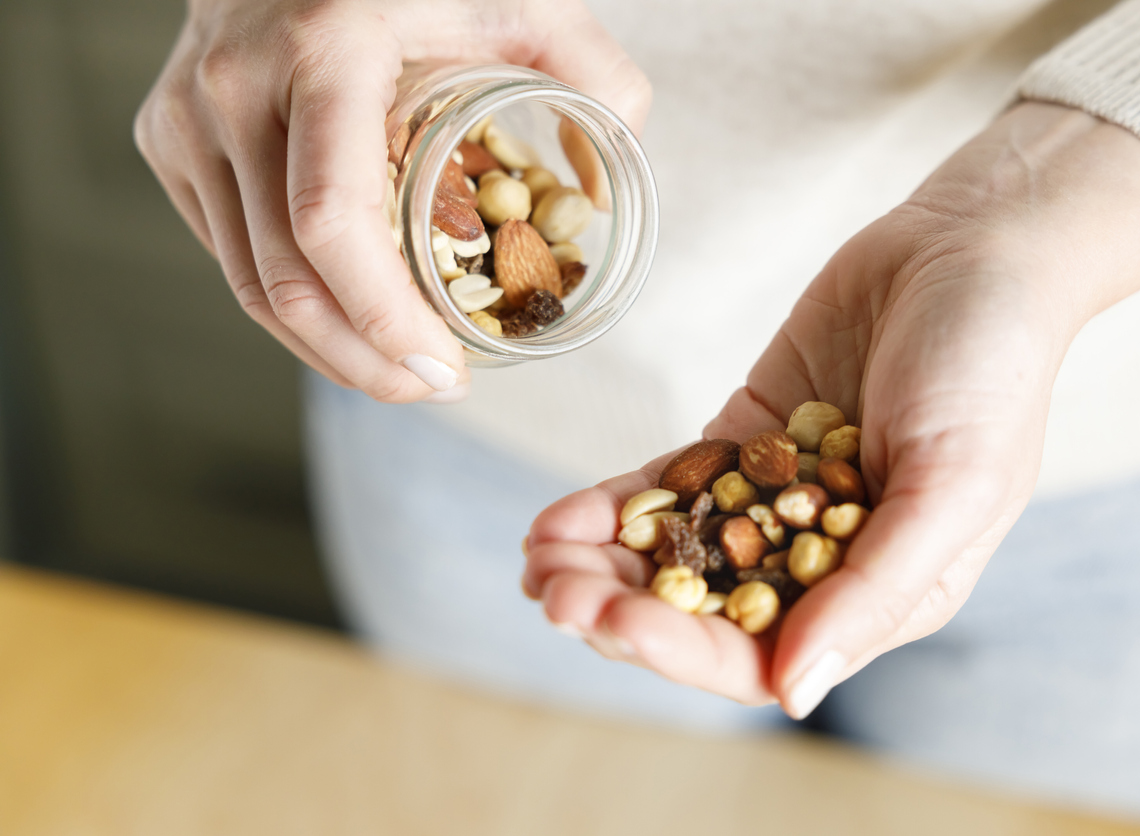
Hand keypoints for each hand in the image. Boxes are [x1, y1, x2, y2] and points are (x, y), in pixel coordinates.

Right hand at [135, 0, 649, 401]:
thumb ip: (594, 72)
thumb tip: (602, 192)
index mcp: (324, 53)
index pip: (331, 223)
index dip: (384, 319)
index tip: (445, 367)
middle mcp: (236, 90)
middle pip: (286, 281)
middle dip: (366, 361)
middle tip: (436, 387)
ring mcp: (188, 121)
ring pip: (250, 286)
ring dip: (329, 351)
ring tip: (401, 374)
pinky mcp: (168, 143)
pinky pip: (231, 256)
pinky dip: (295, 308)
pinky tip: (352, 322)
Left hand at [523, 102, 1139, 715]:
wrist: (970, 246)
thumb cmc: (989, 368)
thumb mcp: (952, 483)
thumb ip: (876, 589)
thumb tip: (795, 694)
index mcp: (881, 594)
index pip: (763, 656)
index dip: (679, 650)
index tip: (610, 622)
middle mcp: (823, 558)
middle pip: (703, 612)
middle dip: (622, 608)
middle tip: (549, 590)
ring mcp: (776, 498)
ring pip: (675, 552)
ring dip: (603, 562)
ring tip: (536, 554)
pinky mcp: (745, 440)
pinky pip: (670, 484)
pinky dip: (615, 503)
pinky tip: (559, 513)